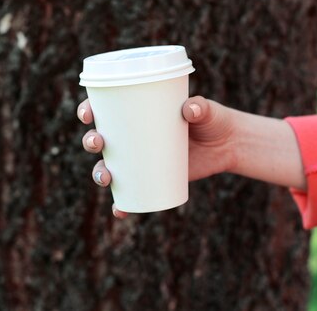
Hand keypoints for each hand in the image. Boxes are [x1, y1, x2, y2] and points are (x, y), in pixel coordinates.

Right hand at [77, 96, 237, 217]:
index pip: (104, 108)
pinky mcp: (151, 179)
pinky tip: (120, 210)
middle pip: (100, 139)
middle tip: (98, 142)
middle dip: (91, 141)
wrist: (227, 144)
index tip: (88, 114)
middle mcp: (132, 136)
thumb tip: (190, 110)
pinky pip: (129, 194)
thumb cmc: (212, 119)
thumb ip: (200, 107)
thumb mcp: (206, 109)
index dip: (88, 110)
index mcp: (137, 112)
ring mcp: (140, 159)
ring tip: (106, 177)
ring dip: (99, 173)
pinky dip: (122, 204)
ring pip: (108, 167)